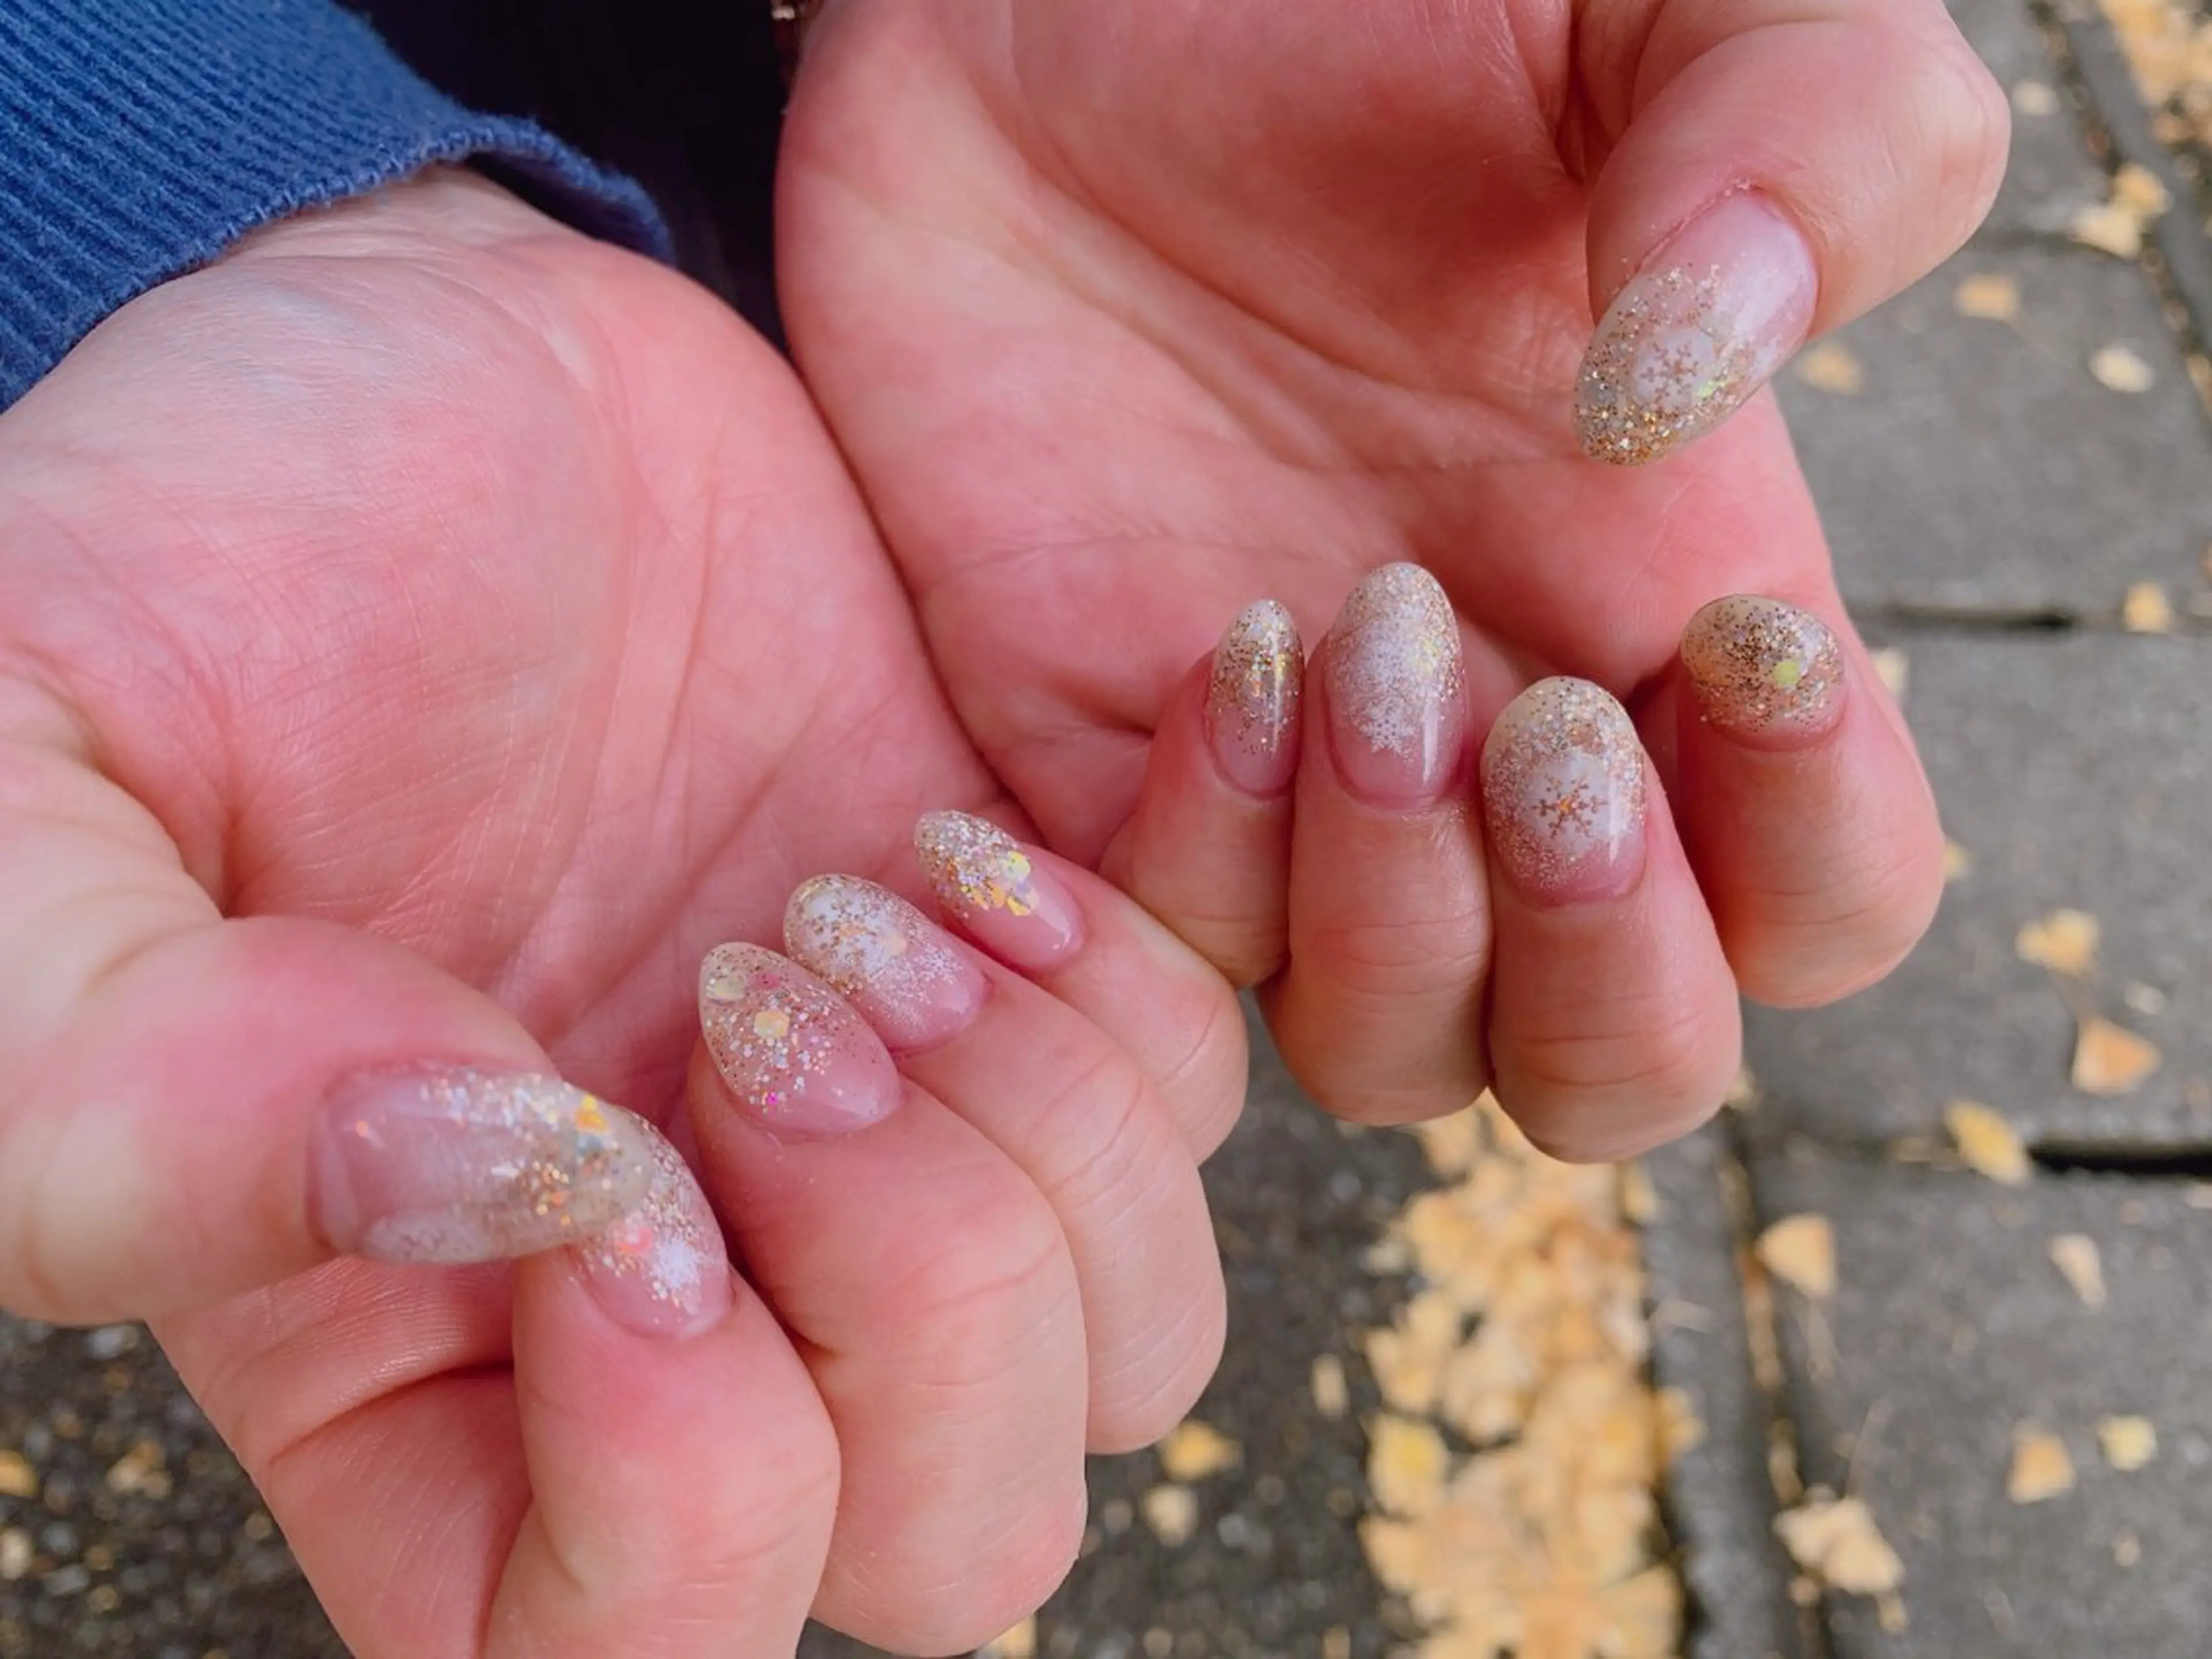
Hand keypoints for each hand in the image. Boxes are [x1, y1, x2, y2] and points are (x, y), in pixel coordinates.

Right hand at [0, 171, 1238, 1655]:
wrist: (415, 355)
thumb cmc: (187, 562)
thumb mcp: (35, 798)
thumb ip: (130, 1085)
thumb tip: (480, 1190)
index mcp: (420, 1354)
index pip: (637, 1641)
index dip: (686, 1477)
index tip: (619, 1162)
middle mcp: (681, 1291)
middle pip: (959, 1526)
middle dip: (926, 1281)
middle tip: (772, 988)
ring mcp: (874, 1130)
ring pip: (1131, 1341)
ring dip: (1041, 1126)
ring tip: (865, 894)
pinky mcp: (1013, 965)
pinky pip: (1208, 1093)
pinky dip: (1131, 979)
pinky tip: (960, 830)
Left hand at [779, 0, 2005, 1150]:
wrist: (1043, 11)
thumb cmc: (1363, 5)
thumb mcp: (1655, 7)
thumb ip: (1801, 145)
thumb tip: (1685, 398)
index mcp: (1670, 612)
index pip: (1817, 897)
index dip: (1815, 844)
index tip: (1743, 635)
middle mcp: (1494, 740)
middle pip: (1616, 1060)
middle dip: (1606, 959)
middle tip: (1532, 722)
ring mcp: (1285, 780)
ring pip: (1396, 1051)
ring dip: (1401, 918)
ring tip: (1352, 648)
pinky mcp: (1088, 762)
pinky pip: (1172, 956)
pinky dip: (1206, 866)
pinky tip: (1215, 645)